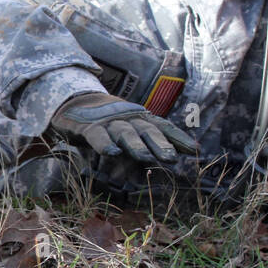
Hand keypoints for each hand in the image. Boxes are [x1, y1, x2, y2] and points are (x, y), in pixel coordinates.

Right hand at [50, 92, 197, 165]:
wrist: (74, 101)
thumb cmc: (105, 122)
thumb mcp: (126, 130)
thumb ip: (141, 146)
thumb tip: (162, 166)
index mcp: (139, 119)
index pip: (162, 127)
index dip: (177, 137)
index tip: (193, 149)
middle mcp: (127, 118)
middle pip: (147, 130)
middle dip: (160, 143)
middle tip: (171, 158)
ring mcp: (108, 121)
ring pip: (125, 132)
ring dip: (136, 145)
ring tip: (146, 158)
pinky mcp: (88, 126)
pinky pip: (98, 135)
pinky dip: (105, 144)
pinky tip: (112, 153)